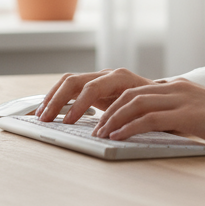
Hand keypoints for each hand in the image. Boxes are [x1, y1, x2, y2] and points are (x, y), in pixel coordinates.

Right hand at [36, 68, 154, 124]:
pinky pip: (70, 87)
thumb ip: (135, 118)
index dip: (79, 105)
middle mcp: (108, 75)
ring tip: (41, 116)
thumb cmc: (157, 105)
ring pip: (69, 82)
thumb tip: (122, 130)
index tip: (68, 122)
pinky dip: (56, 97)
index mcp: (121, 79)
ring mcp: (99, 79)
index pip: (93, 87)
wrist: (163, 95)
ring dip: (52, 98)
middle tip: (46, 119)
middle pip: (75, 81)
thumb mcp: (149, 111)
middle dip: (57, 100)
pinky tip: (48, 110)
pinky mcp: (93, 86)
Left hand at [92, 78, 204, 151]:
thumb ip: (177, 114)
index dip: (115, 104)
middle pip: (130, 94)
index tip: (100, 120)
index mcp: (177, 86)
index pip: (136, 90)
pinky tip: (118, 137)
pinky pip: (151, 119)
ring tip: (100, 135)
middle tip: (93, 130)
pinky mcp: (188, 114)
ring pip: (136, 103)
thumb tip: (155, 127)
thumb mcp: (197, 112)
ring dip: (113, 120)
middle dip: (107, 111)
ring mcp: (182, 99)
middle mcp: (176, 87)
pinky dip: (130, 127)